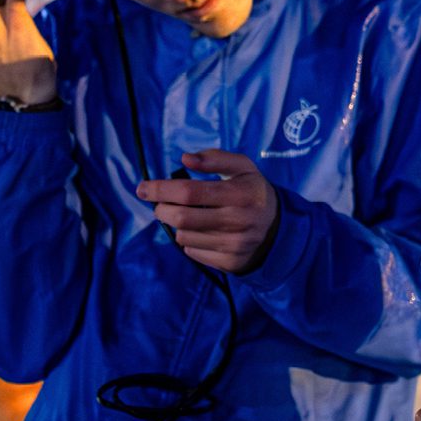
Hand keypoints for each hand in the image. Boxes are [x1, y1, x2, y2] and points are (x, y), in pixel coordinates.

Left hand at [136, 150, 277, 272]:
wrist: (278, 230)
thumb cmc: (252, 192)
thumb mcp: (243, 168)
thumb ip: (215, 159)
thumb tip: (185, 158)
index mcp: (240, 193)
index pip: (190, 192)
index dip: (161, 189)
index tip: (142, 188)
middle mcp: (238, 220)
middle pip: (181, 217)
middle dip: (161, 209)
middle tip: (160, 204)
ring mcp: (234, 244)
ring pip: (183, 236)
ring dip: (176, 225)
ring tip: (186, 216)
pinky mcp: (229, 262)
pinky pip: (192, 251)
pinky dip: (188, 240)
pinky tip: (200, 232)